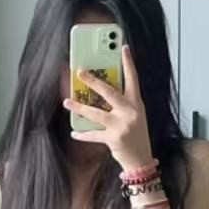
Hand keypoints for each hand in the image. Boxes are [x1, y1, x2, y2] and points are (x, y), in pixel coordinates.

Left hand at [64, 45, 153, 172]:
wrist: (141, 161)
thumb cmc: (136, 136)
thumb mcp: (133, 115)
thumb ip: (121, 103)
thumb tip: (99, 91)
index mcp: (136, 103)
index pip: (133, 79)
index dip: (129, 63)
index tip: (123, 47)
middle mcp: (130, 112)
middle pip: (109, 92)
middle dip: (93, 81)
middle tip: (80, 72)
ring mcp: (122, 125)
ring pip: (96, 113)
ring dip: (79, 107)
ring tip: (67, 102)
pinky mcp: (114, 139)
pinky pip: (93, 134)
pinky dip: (83, 134)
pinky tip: (74, 131)